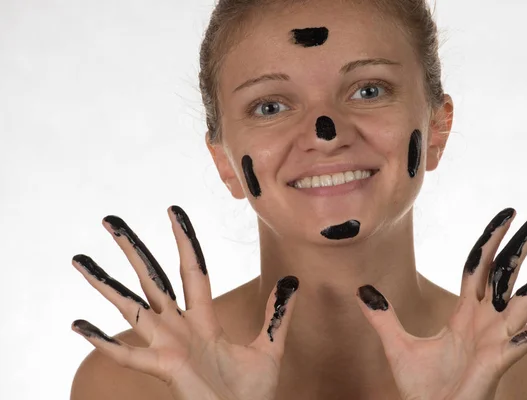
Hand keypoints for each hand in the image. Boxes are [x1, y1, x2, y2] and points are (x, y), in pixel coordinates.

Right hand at [71, 205, 298, 399]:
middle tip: (110, 221)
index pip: (191, 270)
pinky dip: (104, 341)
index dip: (183, 241)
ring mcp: (167, 347)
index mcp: (203, 320)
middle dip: (132, 250)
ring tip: (80, 260)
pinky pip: (128, 355)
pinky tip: (81, 325)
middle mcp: (179, 328)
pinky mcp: (163, 369)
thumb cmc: (251, 394)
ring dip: (105, 285)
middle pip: (152, 279)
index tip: (173, 211)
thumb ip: (277, 315)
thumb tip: (293, 282)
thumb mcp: (269, 348)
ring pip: (131, 308)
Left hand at [356, 207, 526, 399]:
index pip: (480, 264)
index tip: (508, 214)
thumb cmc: (422, 388)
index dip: (493, 238)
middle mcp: (487, 320)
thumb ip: (381, 316)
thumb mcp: (396, 345)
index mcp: (465, 312)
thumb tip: (361, 290)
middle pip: (510, 270)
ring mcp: (498, 338)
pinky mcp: (501, 359)